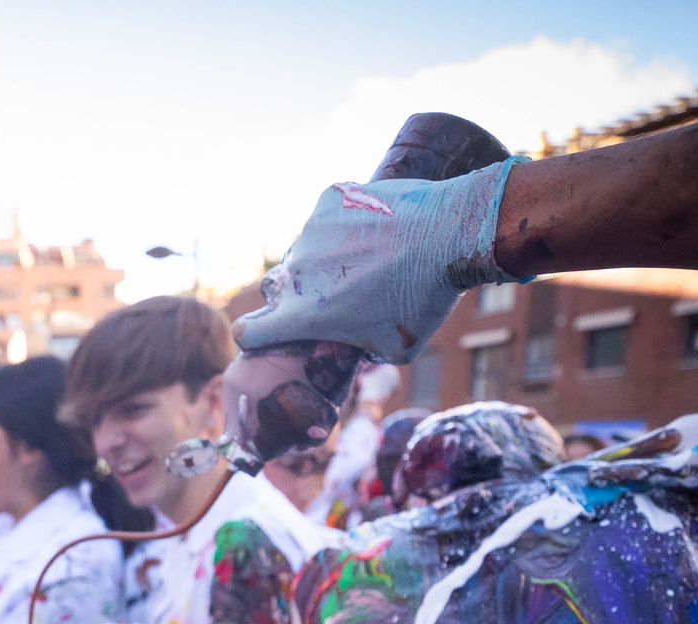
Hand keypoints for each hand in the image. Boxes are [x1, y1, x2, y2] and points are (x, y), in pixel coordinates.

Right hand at [233, 159, 525, 363]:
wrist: (450, 235)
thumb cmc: (425, 299)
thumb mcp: (394, 350)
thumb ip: (357, 348)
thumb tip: (350, 341)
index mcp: (302, 316)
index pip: (247, 332)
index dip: (255, 335)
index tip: (268, 332)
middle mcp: (296, 274)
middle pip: (277, 288)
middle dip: (297, 294)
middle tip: (336, 293)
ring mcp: (310, 232)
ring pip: (305, 250)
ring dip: (325, 258)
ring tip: (369, 257)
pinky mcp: (328, 200)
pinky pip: (326, 217)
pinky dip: (343, 225)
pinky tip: (376, 229)